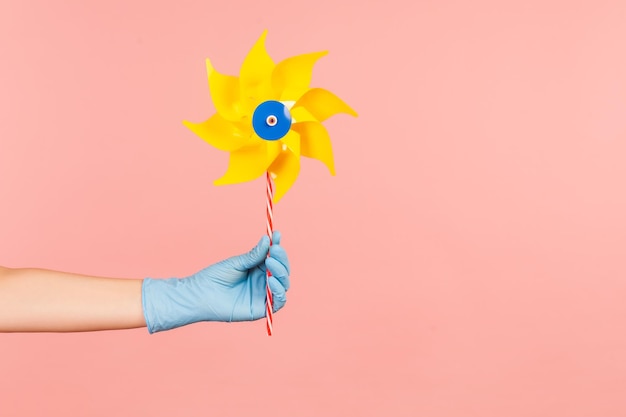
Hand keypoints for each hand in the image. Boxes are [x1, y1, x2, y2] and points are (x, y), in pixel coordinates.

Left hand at [142, 232, 289, 332]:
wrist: (200, 295)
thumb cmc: (214, 278)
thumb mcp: (237, 263)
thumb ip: (254, 255)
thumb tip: (268, 239)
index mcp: (258, 269)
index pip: (275, 258)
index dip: (278, 247)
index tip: (277, 235)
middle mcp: (263, 282)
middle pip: (282, 271)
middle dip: (281, 259)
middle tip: (274, 250)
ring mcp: (263, 295)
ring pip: (283, 284)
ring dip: (281, 273)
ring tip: (270, 262)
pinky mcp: (261, 309)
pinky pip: (278, 301)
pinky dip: (279, 290)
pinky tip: (271, 280)